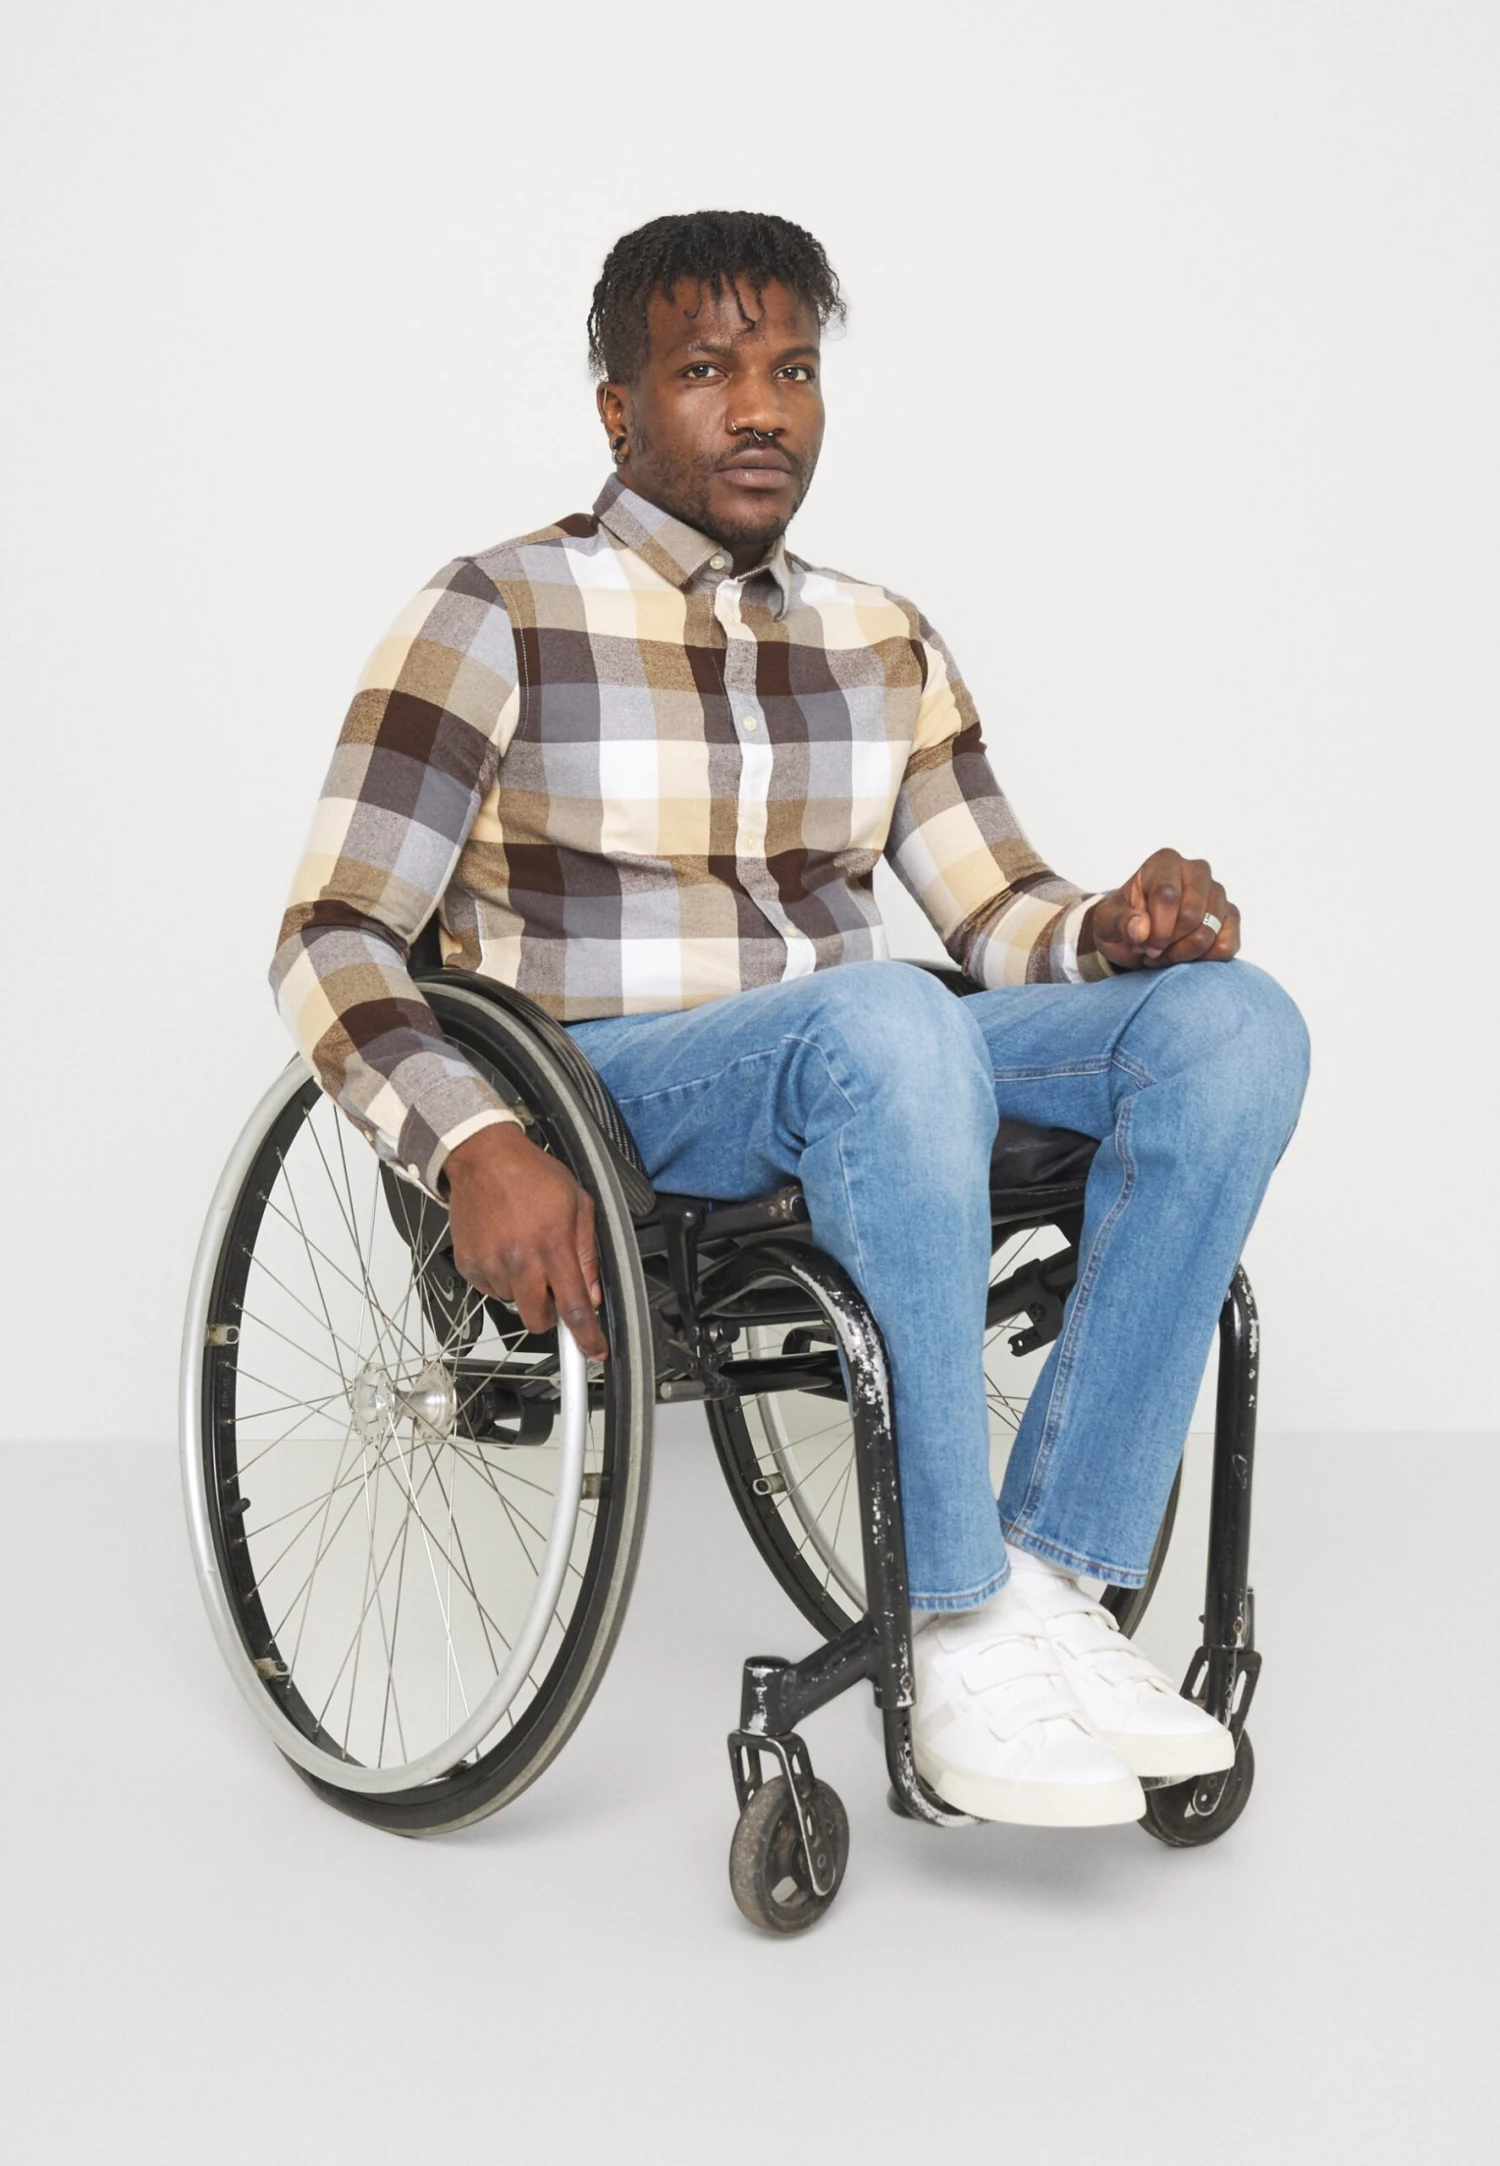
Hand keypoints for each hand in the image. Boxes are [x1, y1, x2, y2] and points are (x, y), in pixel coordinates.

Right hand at [442, 1122, 607, 1359]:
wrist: (484, 1157)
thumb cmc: (532, 1175)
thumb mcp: (579, 1204)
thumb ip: (588, 1253)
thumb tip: (592, 1293)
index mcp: (553, 1246)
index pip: (575, 1307)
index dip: (587, 1336)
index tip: (594, 1351)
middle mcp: (520, 1261)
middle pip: (538, 1320)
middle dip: (549, 1313)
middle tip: (550, 1287)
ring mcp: (491, 1265)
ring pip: (514, 1303)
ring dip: (523, 1288)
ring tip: (523, 1249)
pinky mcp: (469, 1265)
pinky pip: (490, 1290)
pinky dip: (500, 1278)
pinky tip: (503, 1248)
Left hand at [1090, 848, 1240, 971]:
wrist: (1136, 937)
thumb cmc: (1121, 923)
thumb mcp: (1105, 923)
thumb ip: (1117, 922)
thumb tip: (1140, 928)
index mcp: (1165, 862)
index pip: (1167, 896)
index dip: (1155, 929)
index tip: (1142, 944)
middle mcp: (1196, 871)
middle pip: (1192, 914)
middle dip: (1169, 942)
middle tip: (1152, 950)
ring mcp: (1217, 893)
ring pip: (1210, 931)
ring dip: (1184, 953)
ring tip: (1165, 952)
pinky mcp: (1230, 917)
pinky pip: (1227, 945)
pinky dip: (1204, 959)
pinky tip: (1185, 955)